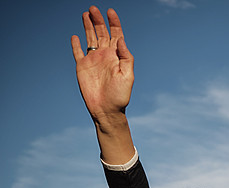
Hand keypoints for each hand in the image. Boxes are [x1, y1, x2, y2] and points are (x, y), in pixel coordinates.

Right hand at [71, 6, 133, 122]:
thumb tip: (121, 39)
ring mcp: (93, 60)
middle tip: (94, 8)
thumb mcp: (127, 76)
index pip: (116, 35)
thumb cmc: (120, 96)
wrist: (107, 110)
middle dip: (98, 20)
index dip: (114, 23)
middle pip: (101, 33)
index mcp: (117, 56)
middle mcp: (105, 55)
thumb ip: (126, 57)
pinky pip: (78, 52)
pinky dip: (76, 44)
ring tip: (86, 14)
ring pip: (90, 38)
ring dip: (88, 26)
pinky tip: (75, 36)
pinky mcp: (82, 67)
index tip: (110, 11)